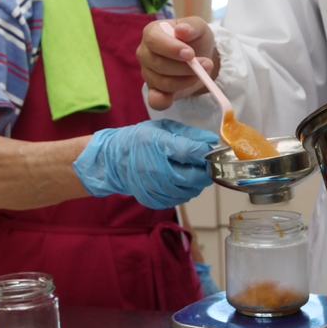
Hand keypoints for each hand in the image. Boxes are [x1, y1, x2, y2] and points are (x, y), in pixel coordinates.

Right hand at [73, 119, 218, 208]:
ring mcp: (153, 188)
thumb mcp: (163, 127)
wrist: (114, 161)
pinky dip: (187, 190)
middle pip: (192, 176)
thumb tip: (212, 141)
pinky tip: (183, 180)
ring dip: (198, 182)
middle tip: (209, 164)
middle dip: (206, 171)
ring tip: (195, 171)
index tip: (212, 150)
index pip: (189, 152)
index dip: (205, 152)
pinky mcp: (153, 200)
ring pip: (189, 191)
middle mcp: (155, 169)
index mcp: (157, 145)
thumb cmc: (141, 139)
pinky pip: (179, 199)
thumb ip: (189, 134)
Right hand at [137, 17, 219, 109]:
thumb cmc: (196, 39)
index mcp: (152, 32)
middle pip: (158, 64)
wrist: (201, 57)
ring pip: (163, 82)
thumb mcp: (200, 28)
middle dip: (185, 67)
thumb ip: (192, 26)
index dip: (171, 48)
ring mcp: (147, 73)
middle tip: (206, 64)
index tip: (190, 54)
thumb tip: (181, 30)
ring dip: (186, 80)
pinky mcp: (154, 91)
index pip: (154, 40)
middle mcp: (145, 53)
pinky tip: (174, 97)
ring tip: (201, 73)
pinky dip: (165, 101)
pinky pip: (155, 100)